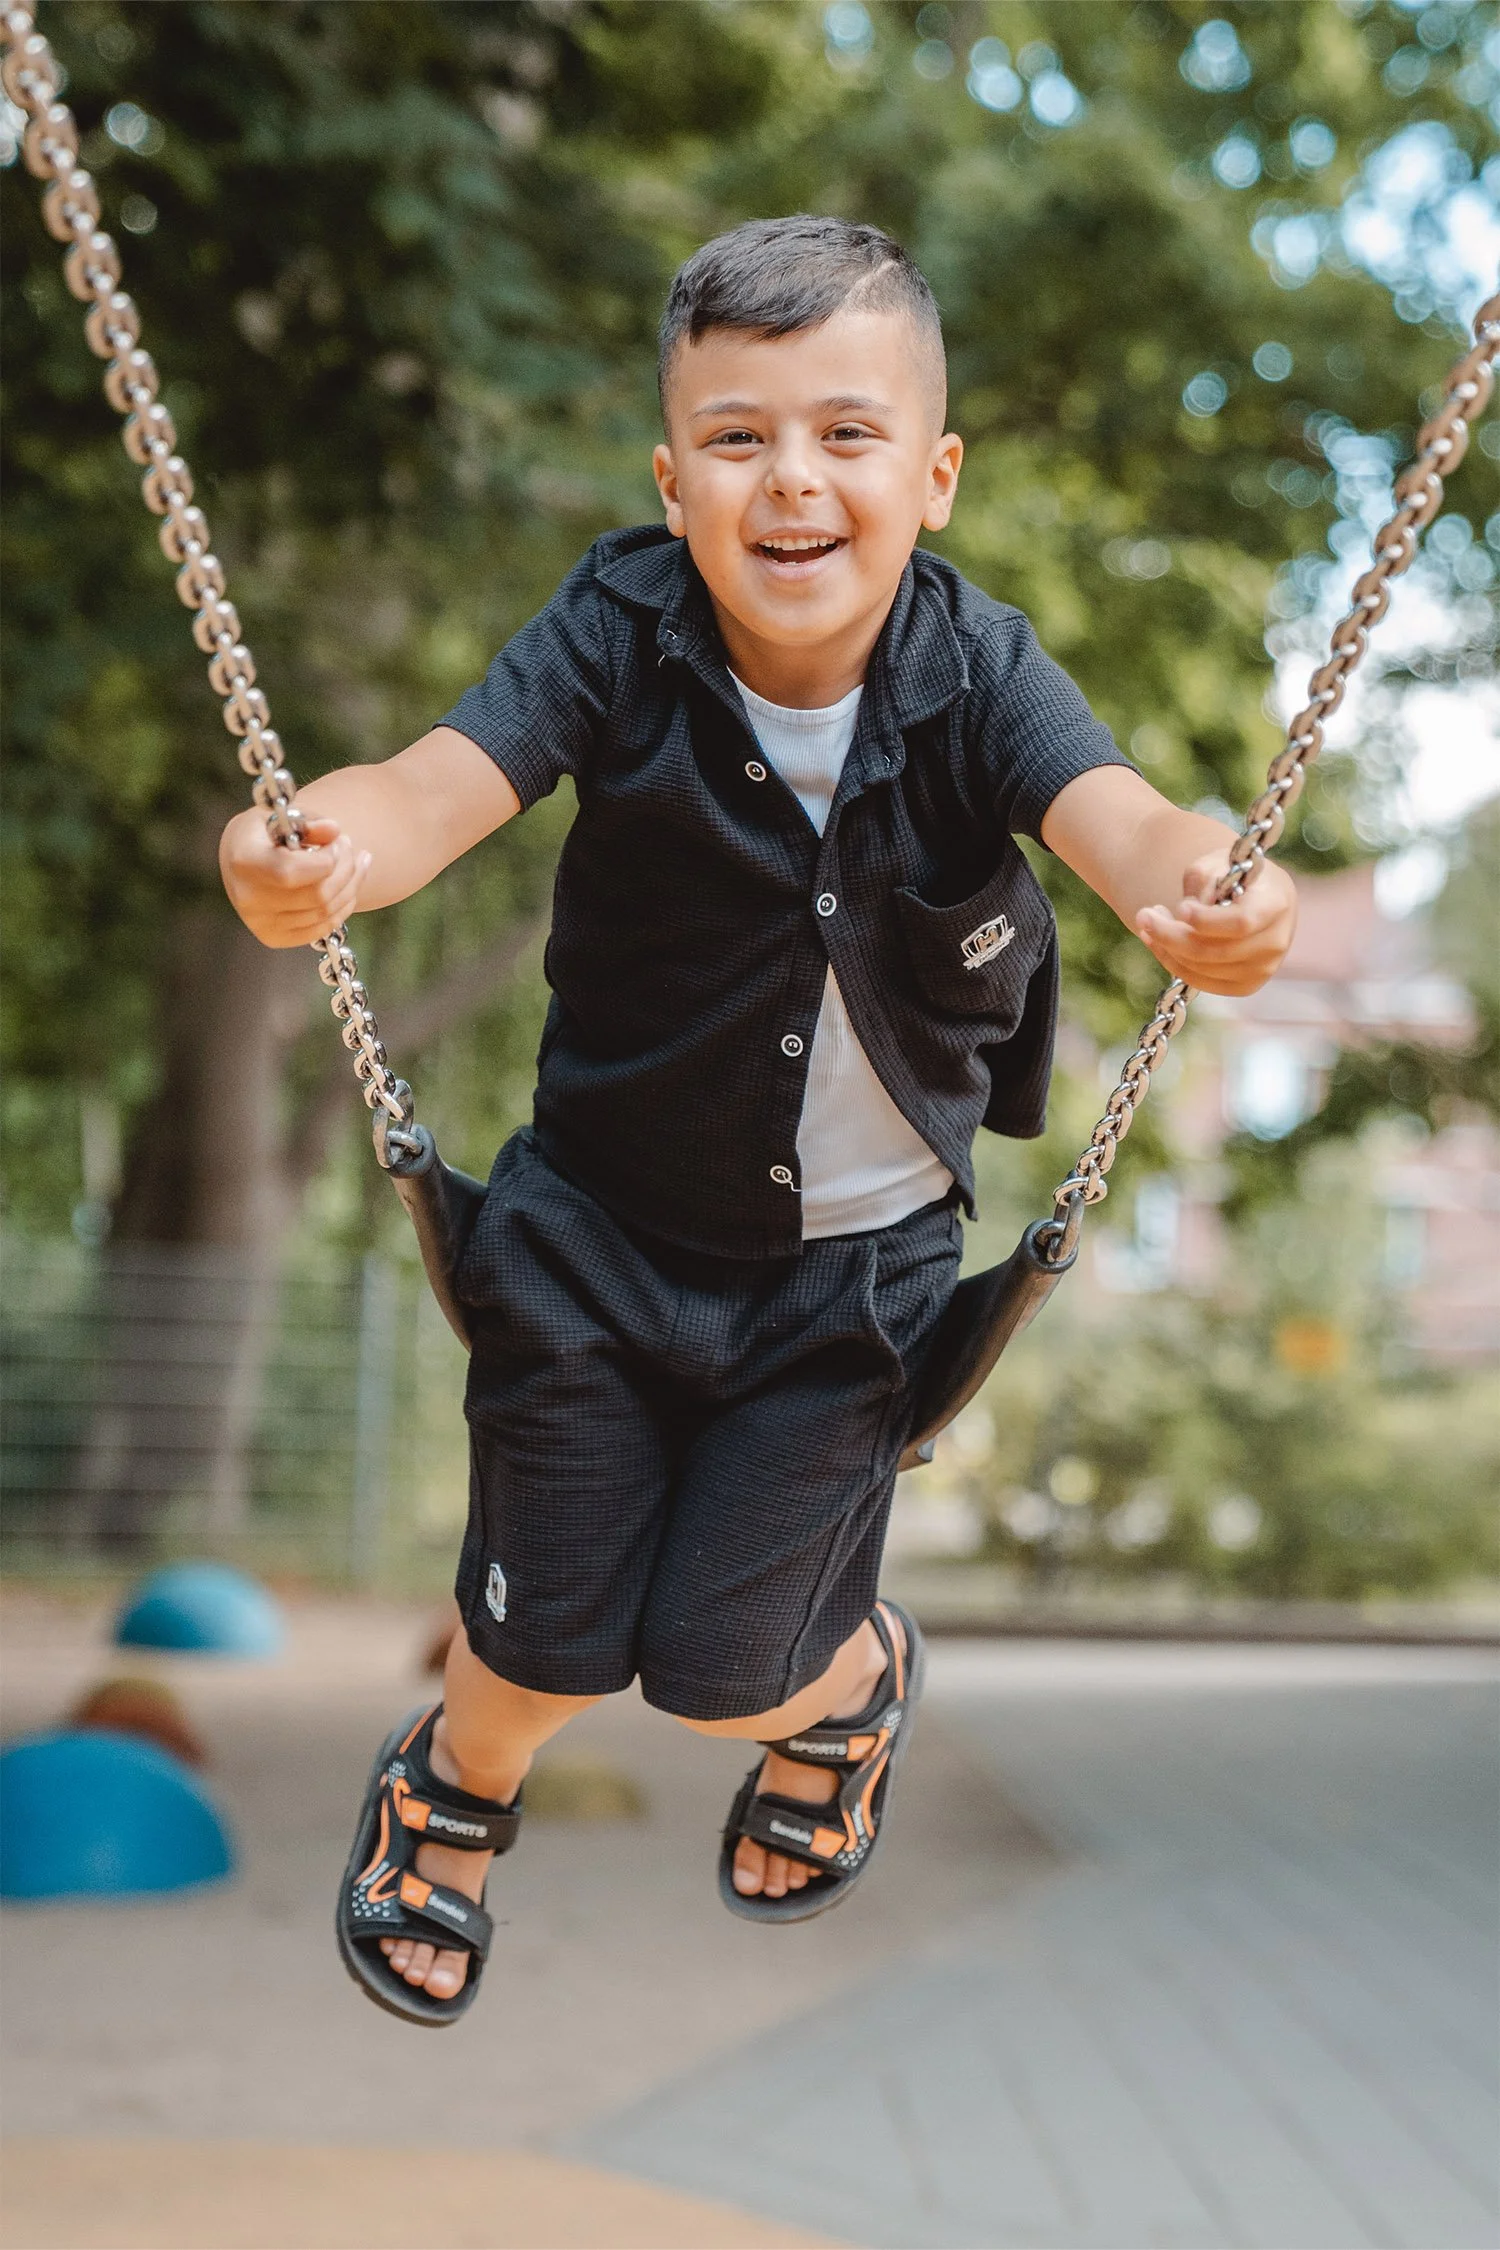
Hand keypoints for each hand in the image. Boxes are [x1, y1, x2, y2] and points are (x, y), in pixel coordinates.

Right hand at [219, 809, 370, 949]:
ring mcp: (261, 923)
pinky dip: (343, 907)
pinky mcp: (274, 938)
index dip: (326, 859)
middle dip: (346, 869)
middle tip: (349, 847)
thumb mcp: (281, 816)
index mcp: (245, 862)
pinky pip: (322, 928)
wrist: (238, 860)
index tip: (336, 841)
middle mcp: (249, 898)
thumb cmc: (263, 833)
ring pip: (325, 913)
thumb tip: (334, 830)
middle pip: (317, 895)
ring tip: (357, 862)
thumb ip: (309, 822)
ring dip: (351, 886)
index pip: (292, 872)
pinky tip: (349, 886)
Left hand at [1135, 847, 1296, 996]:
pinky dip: (1174, 963)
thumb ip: (1201, 882)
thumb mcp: (1216, 863)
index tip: (1179, 908)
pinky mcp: (1246, 985)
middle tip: (1143, 915)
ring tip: (1149, 921)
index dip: (1206, 921)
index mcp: (1275, 904)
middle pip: (1216, 951)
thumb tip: (1184, 917)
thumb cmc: (1233, 875)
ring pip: (1203, 969)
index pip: (1241, 923)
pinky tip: (1158, 942)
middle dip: (1171, 935)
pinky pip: (1202, 981)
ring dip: (1167, 947)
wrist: (1256, 897)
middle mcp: (1275, 941)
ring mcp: (1262, 969)